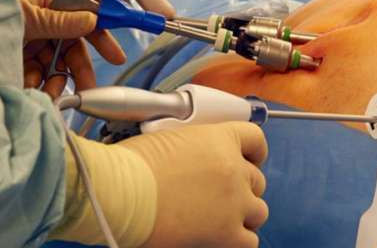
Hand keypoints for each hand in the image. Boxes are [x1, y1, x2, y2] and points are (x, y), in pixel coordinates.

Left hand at [14, 0, 125, 96]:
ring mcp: (27, 39)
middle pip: (69, 46)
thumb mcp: (29, 16)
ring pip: (53, 63)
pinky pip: (35, 73)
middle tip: (87, 89)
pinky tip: (32, 92)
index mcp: (45, 0)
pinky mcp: (15, 58)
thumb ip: (63, 21)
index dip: (100, 37)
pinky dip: (37, 85)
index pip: (82, 17)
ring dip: (54, 81)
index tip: (116, 56)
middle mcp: (39, 19)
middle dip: (75, 69)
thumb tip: (93, 21)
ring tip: (49, 95)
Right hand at [119, 122, 269, 247]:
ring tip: (221, 219)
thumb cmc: (130, 167)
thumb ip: (192, 151)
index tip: (249, 159)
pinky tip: (223, 238)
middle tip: (221, 195)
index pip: (254, 140)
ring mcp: (234, 202)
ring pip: (258, 210)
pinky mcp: (226, 232)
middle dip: (242, 187)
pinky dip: (239, 240)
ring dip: (243, 214)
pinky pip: (250, 241)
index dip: (253, 152)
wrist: (119, 193)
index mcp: (219, 139)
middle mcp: (233, 168)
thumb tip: (191, 163)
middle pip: (256, 179)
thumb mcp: (166, 141)